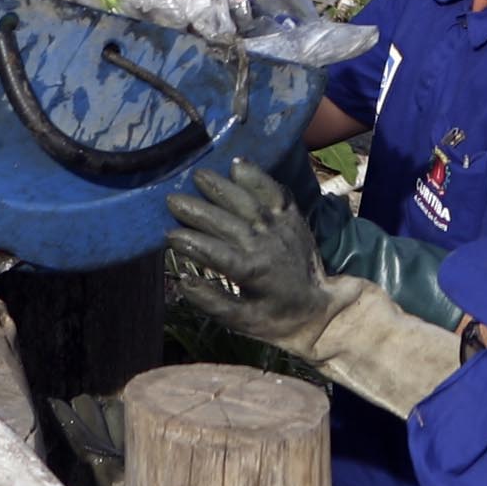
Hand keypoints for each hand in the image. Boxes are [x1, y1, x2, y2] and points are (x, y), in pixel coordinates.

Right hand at [162, 159, 331, 342]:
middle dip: (198, 210)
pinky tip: (238, 165)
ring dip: (223, 187)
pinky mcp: (292, 217)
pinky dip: (258, 177)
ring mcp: (282, 227)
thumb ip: (211, 301)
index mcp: (253, 272)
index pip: (215, 253)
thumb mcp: (240, 320)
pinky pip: (275, 192)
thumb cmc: (274, 318)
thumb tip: (182, 281)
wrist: (318, 306)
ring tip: (198, 175)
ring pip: (248, 202)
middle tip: (171, 198)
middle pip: (227, 223)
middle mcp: (267, 244)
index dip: (191, 243)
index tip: (168, 234)